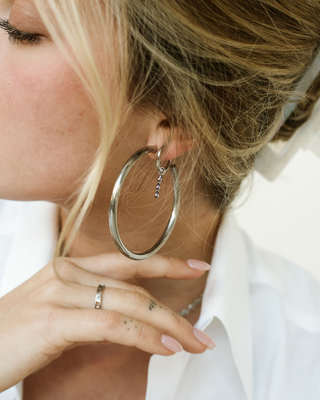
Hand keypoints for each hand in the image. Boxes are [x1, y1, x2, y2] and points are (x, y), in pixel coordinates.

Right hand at [0, 253, 214, 391]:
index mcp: (69, 267)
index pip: (127, 261)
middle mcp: (67, 273)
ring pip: (129, 303)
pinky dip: (142, 336)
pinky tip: (164, 347)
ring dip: (167, 325)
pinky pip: (111, 323)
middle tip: (201, 332)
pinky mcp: (54, 319)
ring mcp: (60, 293)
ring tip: (193, 343)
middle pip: (135, 287)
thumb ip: (92, 307)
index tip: (196, 266)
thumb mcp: (57, 311)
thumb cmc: (12, 334)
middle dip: (173, 310)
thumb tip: (130, 319)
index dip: (165, 263)